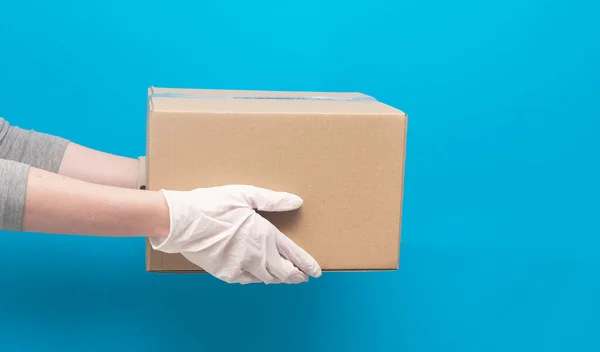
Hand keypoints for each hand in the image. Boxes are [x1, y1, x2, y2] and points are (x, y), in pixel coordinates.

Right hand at [149, 185, 320, 283]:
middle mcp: (257, 255)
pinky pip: (247, 280)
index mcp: (264, 235)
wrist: (182, 222)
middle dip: (296, 275)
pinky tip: (258, 274)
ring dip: (278, 277)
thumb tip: (296, 201)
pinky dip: (257, 278)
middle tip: (302, 276)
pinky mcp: (226, 273)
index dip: (307, 264)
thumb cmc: (213, 204)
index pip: (293, 254)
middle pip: (283, 273)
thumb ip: (273, 200)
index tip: (316, 272)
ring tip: (284, 276)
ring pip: (267, 279)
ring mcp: (241, 267)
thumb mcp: (246, 194)